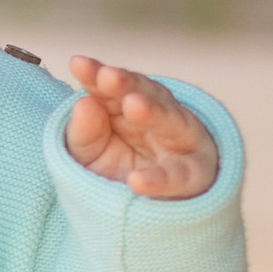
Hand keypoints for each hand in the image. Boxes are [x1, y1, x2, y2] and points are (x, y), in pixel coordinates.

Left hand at [64, 55, 218, 201]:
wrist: (158, 207)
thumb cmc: (121, 172)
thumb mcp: (91, 156)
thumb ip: (84, 133)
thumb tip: (82, 103)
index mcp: (130, 106)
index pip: (113, 86)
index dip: (96, 75)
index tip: (78, 64)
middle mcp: (159, 115)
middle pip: (145, 93)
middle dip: (127, 84)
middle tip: (107, 76)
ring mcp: (181, 141)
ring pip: (171, 121)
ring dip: (154, 112)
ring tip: (133, 105)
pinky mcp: (194, 174)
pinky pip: (179, 175)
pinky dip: (159, 178)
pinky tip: (136, 181)